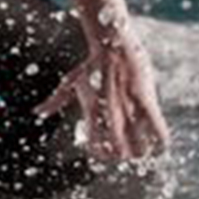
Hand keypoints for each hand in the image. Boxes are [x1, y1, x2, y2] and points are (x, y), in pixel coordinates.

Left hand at [37, 31, 169, 160]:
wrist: (111, 41)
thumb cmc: (91, 64)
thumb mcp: (70, 82)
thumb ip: (55, 101)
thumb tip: (37, 113)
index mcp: (92, 110)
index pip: (94, 146)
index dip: (102, 156)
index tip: (108, 154)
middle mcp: (109, 111)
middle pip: (119, 151)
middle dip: (124, 157)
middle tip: (128, 153)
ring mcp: (128, 105)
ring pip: (140, 145)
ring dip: (143, 151)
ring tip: (145, 148)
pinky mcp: (146, 98)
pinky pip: (158, 128)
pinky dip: (161, 141)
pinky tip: (161, 144)